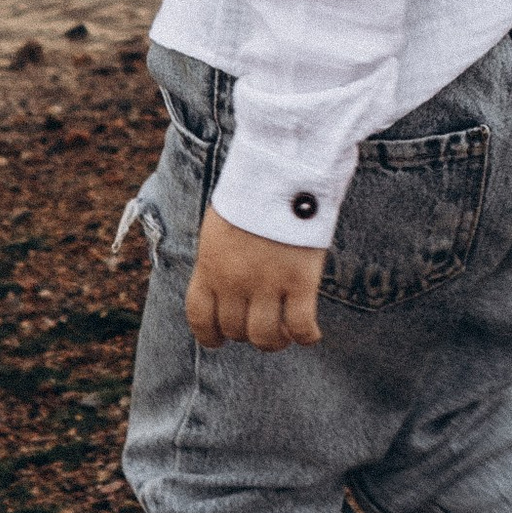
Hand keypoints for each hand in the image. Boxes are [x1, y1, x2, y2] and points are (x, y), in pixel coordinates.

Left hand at [186, 206, 326, 349]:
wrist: (281, 171)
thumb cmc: (252, 193)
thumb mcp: (219, 227)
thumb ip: (218, 259)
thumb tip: (222, 284)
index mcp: (210, 266)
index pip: (200, 318)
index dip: (209, 336)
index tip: (219, 341)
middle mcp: (234, 281)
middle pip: (235, 330)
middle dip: (246, 333)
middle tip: (261, 325)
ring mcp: (267, 283)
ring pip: (265, 336)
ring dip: (274, 341)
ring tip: (283, 335)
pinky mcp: (299, 281)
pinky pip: (300, 326)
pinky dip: (306, 337)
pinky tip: (311, 335)